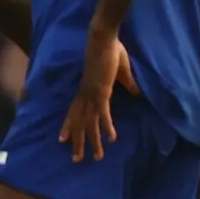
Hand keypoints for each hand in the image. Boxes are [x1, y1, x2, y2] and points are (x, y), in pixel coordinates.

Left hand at [60, 30, 139, 161]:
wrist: (104, 38)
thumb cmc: (111, 51)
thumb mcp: (120, 72)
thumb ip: (127, 84)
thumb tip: (136, 93)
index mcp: (86, 90)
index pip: (74, 112)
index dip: (69, 126)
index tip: (63, 140)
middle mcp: (85, 95)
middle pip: (80, 123)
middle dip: (78, 142)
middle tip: (76, 160)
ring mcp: (92, 94)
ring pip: (90, 122)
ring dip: (92, 140)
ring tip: (96, 157)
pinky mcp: (101, 91)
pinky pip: (103, 113)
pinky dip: (106, 125)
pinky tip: (111, 138)